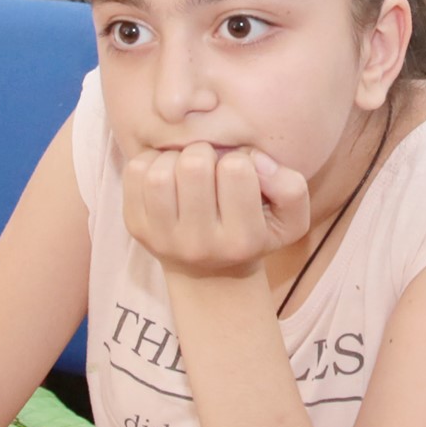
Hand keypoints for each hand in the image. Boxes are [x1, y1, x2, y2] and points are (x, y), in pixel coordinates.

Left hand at [122, 143, 310, 278]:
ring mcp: (162, 239)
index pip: (236, 169)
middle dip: (204, 153)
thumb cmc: (254, 233)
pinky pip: (135, 173)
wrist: (209, 273)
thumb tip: (254, 159)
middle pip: (193, 165)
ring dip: (175, 158)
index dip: (240, 159)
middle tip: (210, 165)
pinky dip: (151, 161)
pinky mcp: (136, 228)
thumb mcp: (290, 219)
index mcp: (241, 240)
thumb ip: (291, 186)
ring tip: (187, 169)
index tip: (238, 173)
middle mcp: (199, 245)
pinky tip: (168, 174)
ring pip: (159, 171)